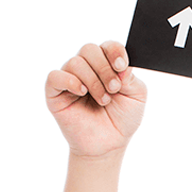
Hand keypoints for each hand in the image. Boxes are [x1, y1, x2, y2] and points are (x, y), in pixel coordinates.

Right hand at [45, 40, 146, 157]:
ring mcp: (70, 79)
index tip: (122, 66)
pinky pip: (55, 76)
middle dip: (104, 68)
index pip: (107, 46)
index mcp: (106, 64)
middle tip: (114, 89)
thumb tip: (121, 64)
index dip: (115, 51)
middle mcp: (87, 68)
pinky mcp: (55, 93)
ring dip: (93, 81)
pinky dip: (69, 80)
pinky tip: (82, 92)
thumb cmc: (122, 119)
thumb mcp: (136, 96)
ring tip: (103, 100)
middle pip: (89, 49)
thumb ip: (131, 76)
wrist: (108, 145)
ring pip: (75, 62)